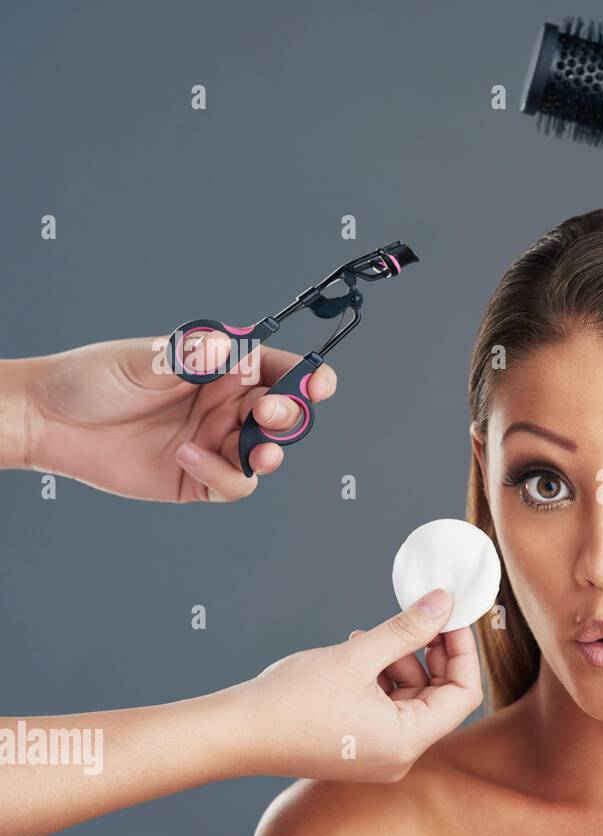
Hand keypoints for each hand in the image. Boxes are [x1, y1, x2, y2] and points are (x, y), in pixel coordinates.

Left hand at [19, 334, 337, 501]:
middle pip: (283, 414)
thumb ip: (189, 357)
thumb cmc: (92, 380)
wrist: (48, 422)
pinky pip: (234, 484)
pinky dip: (222, 474)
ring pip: (266, 452)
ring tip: (257, 450)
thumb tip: (228, 348)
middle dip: (288, 416)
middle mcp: (226, 406)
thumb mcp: (142, 360)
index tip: (318, 384)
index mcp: (222, 369)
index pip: (278, 369)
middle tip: (269, 414)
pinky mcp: (200, 478)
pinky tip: (188, 456)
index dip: (306, 377)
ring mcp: (216, 442)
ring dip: (270, 451)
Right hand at [229, 588, 482, 782]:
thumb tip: (443, 603)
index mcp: (407, 742)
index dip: (462, 651)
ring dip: (399, 662)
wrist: (234, 734)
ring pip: (411, 699)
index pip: (463, 694)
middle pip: (439, 697)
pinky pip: (387, 709)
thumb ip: (407, 629)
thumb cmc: (289, 701)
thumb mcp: (358, 657)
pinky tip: (357, 655)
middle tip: (417, 616)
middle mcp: (399, 756)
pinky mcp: (359, 747)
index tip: (451, 616)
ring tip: (368, 638)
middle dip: (430, 654)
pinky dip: (380, 679)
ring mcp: (379, 755)